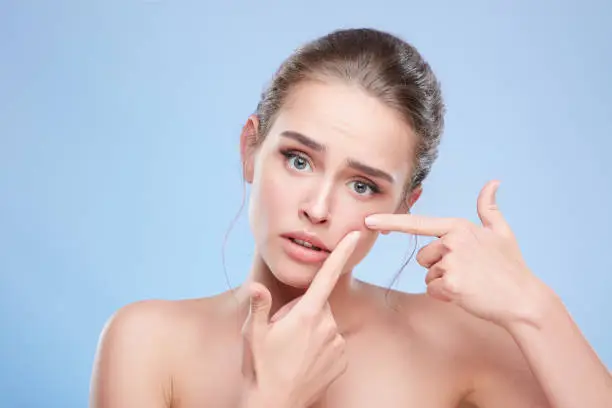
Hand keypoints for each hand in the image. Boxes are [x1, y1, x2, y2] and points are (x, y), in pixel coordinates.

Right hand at [241, 231, 360, 407]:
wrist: (275, 406)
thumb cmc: (261, 368)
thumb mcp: (253, 333)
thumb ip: (259, 305)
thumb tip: (257, 287)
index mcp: (307, 314)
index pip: (327, 276)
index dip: (341, 253)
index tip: (355, 235)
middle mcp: (327, 326)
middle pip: (318, 304)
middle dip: (303, 311)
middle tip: (283, 331)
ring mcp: (337, 344)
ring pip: (325, 325)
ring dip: (312, 330)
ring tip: (291, 350)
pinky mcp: (342, 360)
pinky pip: (332, 343)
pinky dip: (321, 346)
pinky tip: (304, 360)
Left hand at [365, 180, 549, 327]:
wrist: (523, 299)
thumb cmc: (511, 267)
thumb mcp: (501, 232)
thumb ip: (489, 208)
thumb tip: (493, 182)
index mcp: (458, 226)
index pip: (417, 224)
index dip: (390, 222)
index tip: (367, 221)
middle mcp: (451, 240)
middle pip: (424, 257)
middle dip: (440, 267)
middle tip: (469, 272)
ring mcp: (450, 262)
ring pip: (428, 275)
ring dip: (444, 282)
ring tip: (470, 282)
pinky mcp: (450, 283)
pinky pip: (433, 290)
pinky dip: (446, 296)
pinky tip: (467, 293)